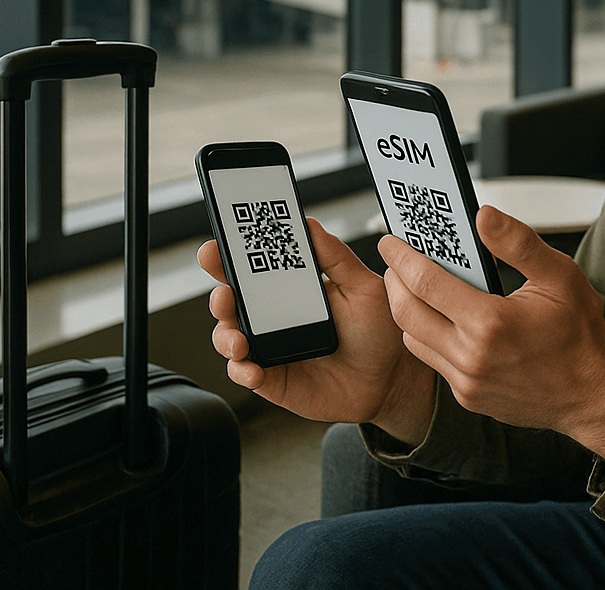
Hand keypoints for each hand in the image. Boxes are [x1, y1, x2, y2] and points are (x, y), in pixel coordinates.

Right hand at [198, 218, 434, 443]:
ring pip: (228, 337)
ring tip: (240, 341)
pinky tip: (253, 369)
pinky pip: (244, 374)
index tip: (216, 248)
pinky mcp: (272, 378)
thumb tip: (309, 224)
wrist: (388, 380)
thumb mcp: (362, 288)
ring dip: (225, 335)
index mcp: (291, 289)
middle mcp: (273, 316)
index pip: (251, 269)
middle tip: (225, 295)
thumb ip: (336, 257)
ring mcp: (269, 348)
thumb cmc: (376, 333)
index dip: (228, 257)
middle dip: (219, 295)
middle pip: (230, 301)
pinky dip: (241, 371)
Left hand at [379, 205, 604, 465]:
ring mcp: (467, 382)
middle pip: (406, 313)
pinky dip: (426, 336)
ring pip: (413, 341)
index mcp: (490, 323)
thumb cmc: (580, 334)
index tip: (390, 241)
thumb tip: (483, 216)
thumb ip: (517, 243)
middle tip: (394, 261)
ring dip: (406, 311)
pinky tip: (439, 318)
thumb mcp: (559, 276)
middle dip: (393, 282)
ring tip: (414, 287)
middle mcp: (472, 357)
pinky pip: (433, 362)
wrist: (594, 394)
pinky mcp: (469, 398)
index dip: (401, 257)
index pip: (425, 283)